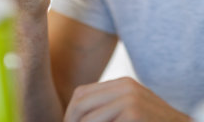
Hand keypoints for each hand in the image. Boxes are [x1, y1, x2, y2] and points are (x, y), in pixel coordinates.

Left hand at [64, 77, 191, 121]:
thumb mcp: (131, 113)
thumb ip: (111, 109)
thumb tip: (75, 117)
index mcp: (123, 85)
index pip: (82, 94)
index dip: (70, 114)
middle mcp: (125, 87)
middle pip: (79, 102)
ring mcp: (129, 99)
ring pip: (86, 118)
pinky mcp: (132, 113)